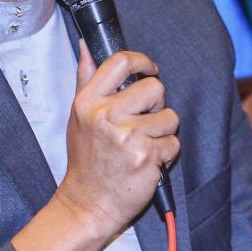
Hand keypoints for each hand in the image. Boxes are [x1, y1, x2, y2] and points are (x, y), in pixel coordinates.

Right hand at [55, 41, 179, 236]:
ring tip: (143, 144)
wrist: (88, 204)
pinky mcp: (147, 156)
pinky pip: (174, 143)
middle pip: (155, 88)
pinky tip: (148, 161)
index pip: (121, 62)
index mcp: (89, 102)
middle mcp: (106, 116)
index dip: (143, 62)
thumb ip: (85, 78)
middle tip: (143, 121)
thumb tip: (86, 46)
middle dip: (156, 105)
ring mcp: (127, 136)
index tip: (149, 70)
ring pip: (170, 117)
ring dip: (163, 132)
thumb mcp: (78, 116)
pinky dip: (166, 153)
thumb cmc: (86, 160)